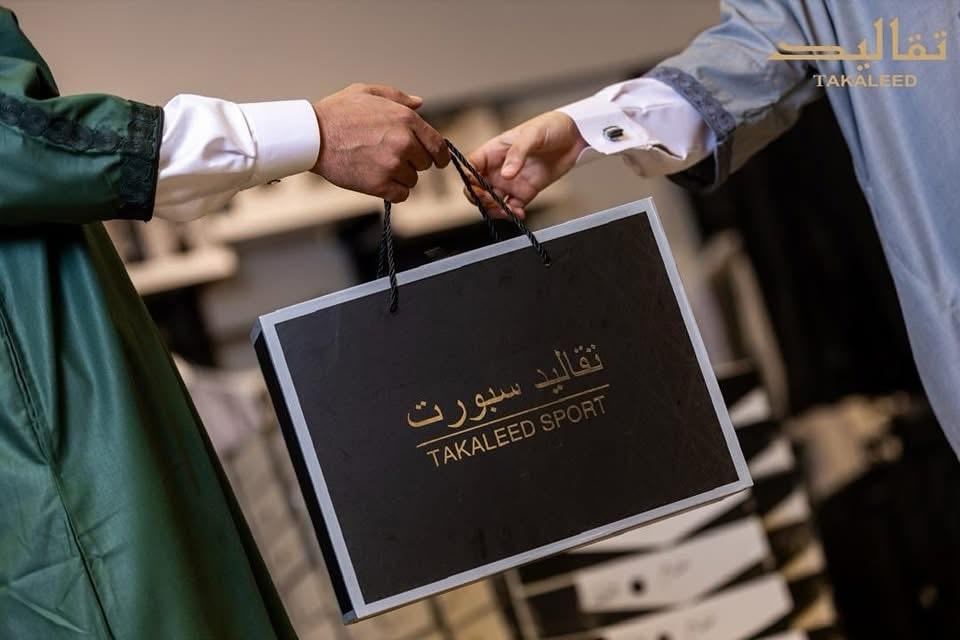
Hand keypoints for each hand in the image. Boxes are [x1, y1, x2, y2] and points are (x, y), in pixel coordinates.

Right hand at [312, 83, 449, 202]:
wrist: (312, 136)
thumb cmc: (338, 112)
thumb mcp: (368, 92)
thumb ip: (398, 98)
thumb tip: (420, 103)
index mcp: (406, 119)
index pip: (438, 145)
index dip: (439, 156)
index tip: (437, 161)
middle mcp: (404, 142)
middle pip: (425, 164)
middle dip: (413, 162)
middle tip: (389, 156)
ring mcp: (393, 165)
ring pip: (412, 180)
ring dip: (400, 177)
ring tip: (377, 165)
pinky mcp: (380, 184)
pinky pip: (401, 195)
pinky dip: (393, 191)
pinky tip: (379, 181)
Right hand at [465, 111, 585, 217]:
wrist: (575, 137)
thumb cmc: (551, 126)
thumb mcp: (532, 134)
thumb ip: (517, 154)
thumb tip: (505, 174)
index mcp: (493, 151)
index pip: (471, 167)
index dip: (469, 179)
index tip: (476, 186)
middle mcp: (498, 168)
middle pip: (477, 189)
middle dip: (480, 198)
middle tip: (491, 200)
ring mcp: (511, 182)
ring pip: (492, 202)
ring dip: (494, 209)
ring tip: (506, 211)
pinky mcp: (525, 192)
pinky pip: (512, 208)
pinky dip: (512, 214)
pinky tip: (518, 213)